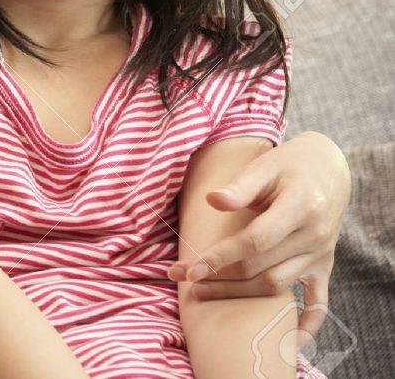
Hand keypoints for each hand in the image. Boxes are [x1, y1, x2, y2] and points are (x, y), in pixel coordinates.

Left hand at [167, 132, 349, 336]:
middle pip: (261, 268)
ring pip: (277, 287)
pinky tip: (288, 344)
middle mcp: (314, 236)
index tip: (188, 269)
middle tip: (181, 279)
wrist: (328, 169)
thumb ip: (240, 186)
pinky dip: (306, 326)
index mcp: (300, 208)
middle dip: (218, 277)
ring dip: (238, 295)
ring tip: (203, 294)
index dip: (219, 257)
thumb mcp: (265, 165)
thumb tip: (212, 200)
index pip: (254, 241)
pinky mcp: (323, 266)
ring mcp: (320, 255)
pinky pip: (319, 304)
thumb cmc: (289, 165)